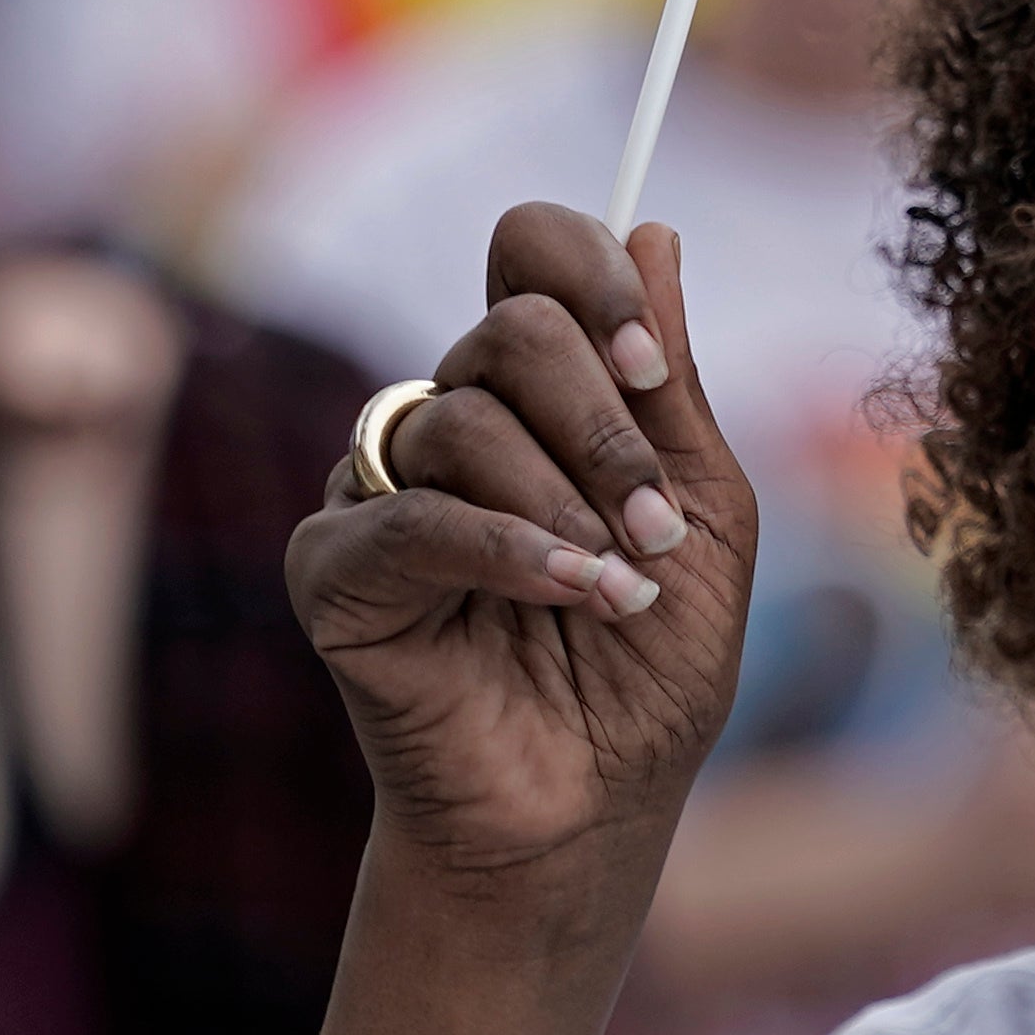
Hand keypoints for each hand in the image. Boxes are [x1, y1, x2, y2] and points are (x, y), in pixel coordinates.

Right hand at [279, 205, 758, 932]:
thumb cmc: (651, 665)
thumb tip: (654, 228)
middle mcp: (449, 420)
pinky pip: (408, 518)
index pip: (531, 256)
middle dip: (605, 424)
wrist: (595, 806)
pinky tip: (575, 592)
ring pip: (462, 418)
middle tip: (657, 525)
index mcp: (537, 392)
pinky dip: (507, 549)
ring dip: (569, 500)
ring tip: (623, 584)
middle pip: (509, 329)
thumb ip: (670, 383)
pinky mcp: (333, 573)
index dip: (592, 277)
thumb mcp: (701, 512)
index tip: (654, 365)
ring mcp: (380, 492)